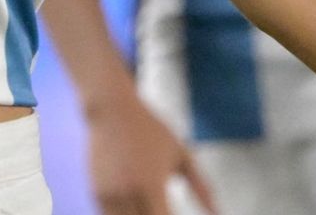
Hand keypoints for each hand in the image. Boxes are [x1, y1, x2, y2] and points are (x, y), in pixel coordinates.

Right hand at [88, 95, 215, 214]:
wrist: (112, 110)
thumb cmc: (151, 130)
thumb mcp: (180, 153)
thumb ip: (201, 186)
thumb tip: (218, 213)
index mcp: (152, 186)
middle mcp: (128, 195)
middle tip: (164, 208)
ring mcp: (108, 197)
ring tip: (150, 202)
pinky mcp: (96, 195)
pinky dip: (124, 213)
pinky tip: (136, 203)